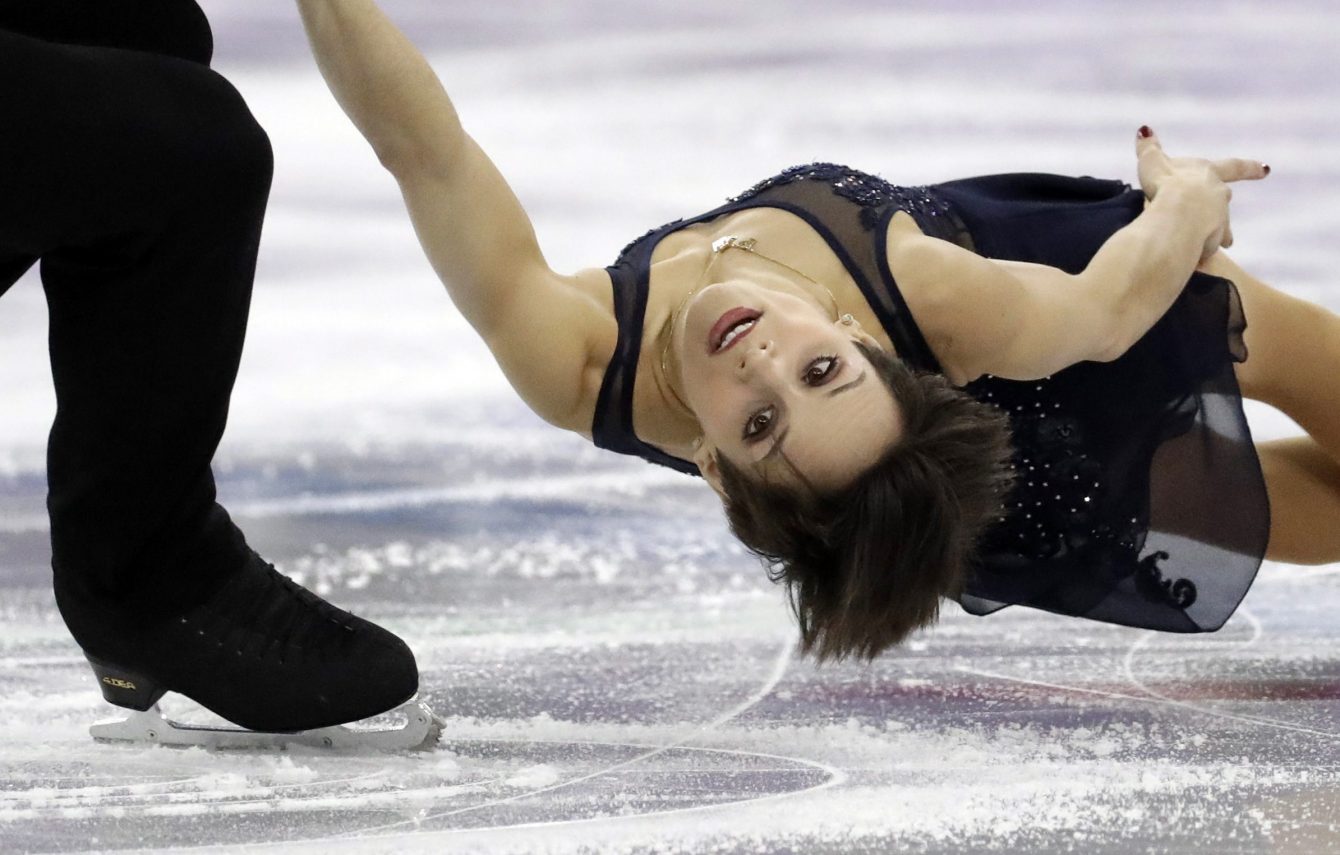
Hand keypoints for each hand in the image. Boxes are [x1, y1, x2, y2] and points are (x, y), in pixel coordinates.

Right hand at [1135, 126, 1268, 258]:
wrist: (1176, 213)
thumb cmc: (1164, 184)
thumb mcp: (1152, 161)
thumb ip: (1148, 146)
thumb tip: (1143, 130)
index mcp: (1208, 173)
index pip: (1233, 167)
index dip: (1249, 167)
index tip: (1267, 169)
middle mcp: (1218, 195)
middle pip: (1223, 200)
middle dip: (1219, 208)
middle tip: (1220, 207)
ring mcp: (1218, 218)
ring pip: (1220, 226)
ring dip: (1215, 233)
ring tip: (1209, 246)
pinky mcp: (1211, 240)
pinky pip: (1208, 246)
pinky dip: (1203, 249)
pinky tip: (1195, 257)